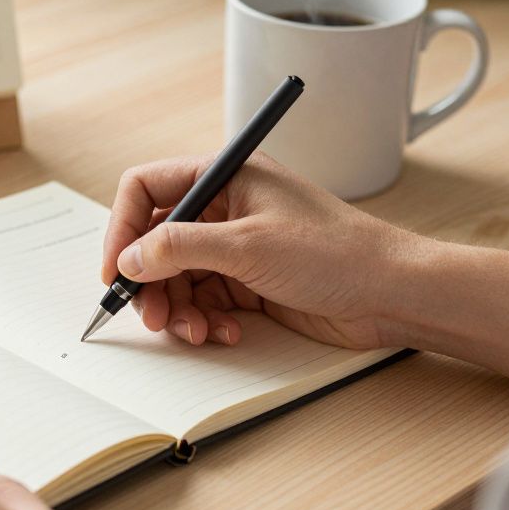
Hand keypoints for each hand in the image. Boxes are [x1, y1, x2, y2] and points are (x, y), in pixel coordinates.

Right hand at [101, 153, 421, 349]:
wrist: (393, 293)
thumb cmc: (336, 253)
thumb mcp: (248, 246)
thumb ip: (180, 247)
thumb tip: (130, 259)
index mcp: (225, 176)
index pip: (147, 188)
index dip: (123, 227)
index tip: (116, 270)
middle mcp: (225, 207)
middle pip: (156, 239)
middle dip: (149, 281)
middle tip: (150, 317)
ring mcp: (235, 246)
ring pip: (176, 276)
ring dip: (176, 308)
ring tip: (194, 332)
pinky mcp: (247, 281)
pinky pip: (202, 300)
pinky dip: (203, 320)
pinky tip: (225, 334)